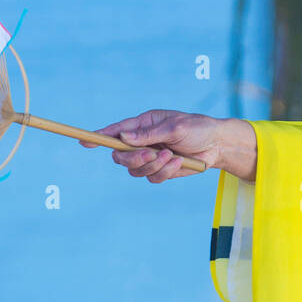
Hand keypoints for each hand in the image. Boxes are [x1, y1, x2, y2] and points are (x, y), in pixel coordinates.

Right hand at [80, 111, 255, 182]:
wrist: (218, 144)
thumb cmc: (197, 128)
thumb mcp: (175, 127)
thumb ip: (149, 134)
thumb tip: (124, 136)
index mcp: (144, 124)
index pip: (116, 131)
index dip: (99, 136)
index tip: (84, 140)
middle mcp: (143, 141)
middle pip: (121, 156)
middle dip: (133, 158)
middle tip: (150, 154)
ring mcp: (151, 157)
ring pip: (136, 170)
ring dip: (153, 165)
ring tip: (173, 156)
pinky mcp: (162, 171)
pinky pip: (153, 178)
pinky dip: (165, 172)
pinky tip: (178, 163)